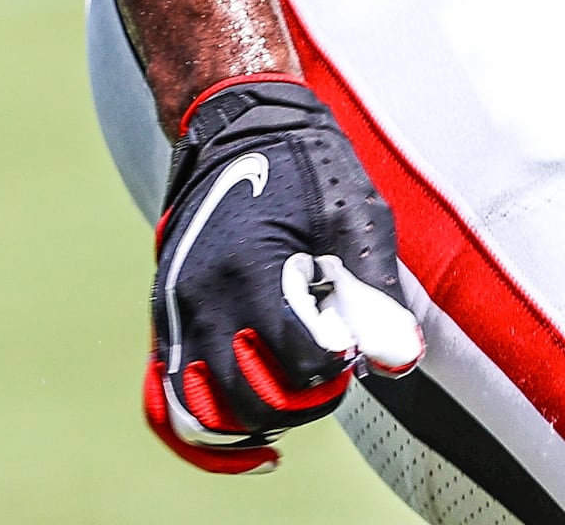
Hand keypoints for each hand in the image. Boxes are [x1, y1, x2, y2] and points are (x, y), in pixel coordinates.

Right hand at [144, 78, 424, 473]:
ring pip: (205, 412)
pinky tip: (252, 440)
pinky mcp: (167, 318)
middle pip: (251, 399)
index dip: (338, 365)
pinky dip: (203, 435)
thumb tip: (397, 361)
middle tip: (331, 371)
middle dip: (303, 401)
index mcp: (252, 271)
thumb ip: (375, 291)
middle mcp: (203, 299)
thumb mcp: (354, 214)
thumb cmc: (307, 167)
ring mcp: (176, 312)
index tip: (352, 339)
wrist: (238, 123)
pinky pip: (166, 400)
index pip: (298, 362)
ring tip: (293, 397)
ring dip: (254, 421)